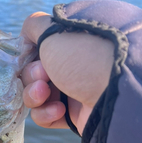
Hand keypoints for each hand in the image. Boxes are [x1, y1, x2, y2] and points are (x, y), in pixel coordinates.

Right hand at [21, 13, 114, 134]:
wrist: (115, 92)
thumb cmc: (84, 55)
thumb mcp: (54, 30)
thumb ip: (35, 26)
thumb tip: (26, 34)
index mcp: (70, 42)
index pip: (37, 48)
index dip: (28, 54)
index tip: (29, 55)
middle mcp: (72, 64)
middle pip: (32, 72)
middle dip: (31, 74)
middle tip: (42, 74)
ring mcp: (73, 90)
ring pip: (35, 95)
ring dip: (34, 94)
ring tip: (44, 93)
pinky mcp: (73, 115)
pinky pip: (45, 116)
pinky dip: (46, 113)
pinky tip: (59, 109)